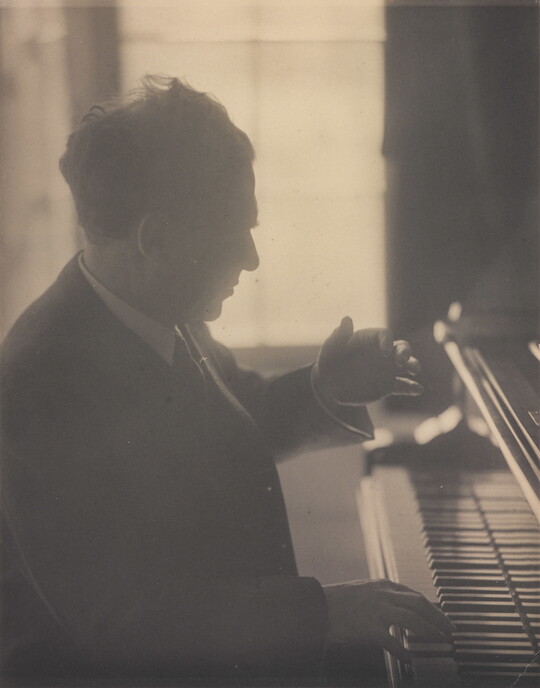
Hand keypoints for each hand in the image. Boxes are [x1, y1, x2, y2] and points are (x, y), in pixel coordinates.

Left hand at [315, 317, 422, 404]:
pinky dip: (412, 387)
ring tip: (414, 370)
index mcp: (370, 339)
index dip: (387, 341)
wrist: (330, 385)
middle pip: (402, 347)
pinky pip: (403, 385)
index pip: (385, 335)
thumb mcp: (331, 348)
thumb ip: (340, 335)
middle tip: (402, 361)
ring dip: (413, 365)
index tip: (385, 352)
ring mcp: (388, 369)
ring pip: (407, 364)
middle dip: (405, 352)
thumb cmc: (330, 360)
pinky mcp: (389, 385)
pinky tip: (418, 389)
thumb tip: (347, 319)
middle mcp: (383, 352)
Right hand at [323, 578, 453, 662]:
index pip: (415, 595)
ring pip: (413, 620)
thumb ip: (384, 596)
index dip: (432, 608)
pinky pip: (395, 643)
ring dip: (430, 632)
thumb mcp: (365, 590)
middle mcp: (383, 594)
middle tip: (450, 631)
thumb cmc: (339, 601)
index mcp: (383, 584)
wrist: (319, 607)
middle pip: (420, 604)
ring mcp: (378, 611)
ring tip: (439, 642)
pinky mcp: (371, 629)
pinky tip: (410, 659)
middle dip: (439, 618)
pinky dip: (405, 652)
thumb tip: (404, 608)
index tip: (442, 618)